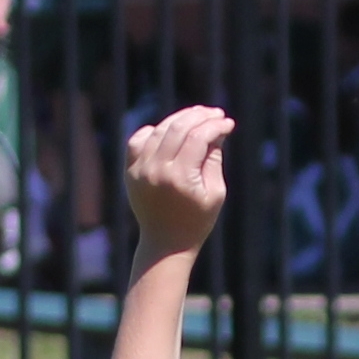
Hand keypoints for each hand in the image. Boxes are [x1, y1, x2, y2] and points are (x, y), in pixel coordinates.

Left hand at [124, 104, 233, 254]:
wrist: (165, 244)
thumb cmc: (197, 221)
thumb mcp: (215, 192)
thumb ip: (214, 159)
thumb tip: (215, 131)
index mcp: (180, 177)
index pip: (198, 137)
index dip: (215, 125)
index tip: (228, 123)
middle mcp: (156, 170)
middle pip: (178, 128)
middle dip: (200, 116)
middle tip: (215, 113)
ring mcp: (140, 170)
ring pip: (159, 130)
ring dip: (180, 119)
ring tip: (197, 117)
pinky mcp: (130, 172)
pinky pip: (138, 139)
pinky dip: (154, 131)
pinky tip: (168, 131)